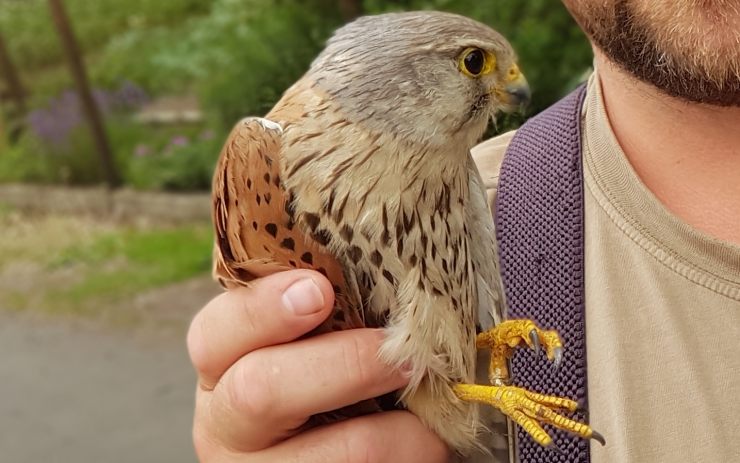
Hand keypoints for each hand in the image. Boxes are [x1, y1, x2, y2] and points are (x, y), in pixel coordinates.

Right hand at [187, 269, 448, 461]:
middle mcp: (225, 425)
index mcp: (221, 367)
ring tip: (433, 405)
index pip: (214, 333)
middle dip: (346, 365)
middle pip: (261, 392)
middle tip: (403, 353)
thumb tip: (384, 266)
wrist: (338, 449)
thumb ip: (323, 310)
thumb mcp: (308, 341)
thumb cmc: (329, 374)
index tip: (320, 290)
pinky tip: (427, 437)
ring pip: (340, 452)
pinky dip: (413, 451)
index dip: (264, 309)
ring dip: (400, 427)